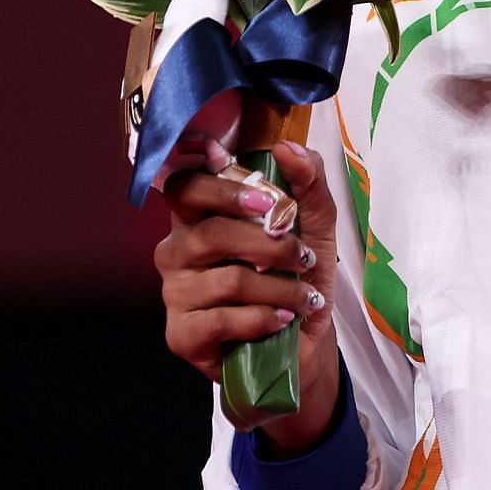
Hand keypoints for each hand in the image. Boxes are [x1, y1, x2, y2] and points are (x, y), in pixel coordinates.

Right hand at [157, 139, 340, 447]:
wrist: (303, 343)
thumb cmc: (298, 277)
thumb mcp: (315, 227)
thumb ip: (307, 183)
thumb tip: (288, 148)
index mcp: (202, 217)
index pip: (185, 186)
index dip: (219, 184)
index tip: (266, 198)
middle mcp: (178, 251)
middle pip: (209, 232)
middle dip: (267, 243)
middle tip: (301, 255)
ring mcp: (175, 293)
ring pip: (227, 278)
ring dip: (279, 288)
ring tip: (303, 296)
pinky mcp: (181, 334)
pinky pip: (222, 319)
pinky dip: (264, 318)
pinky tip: (282, 319)